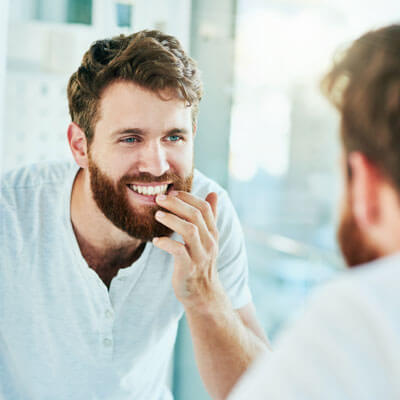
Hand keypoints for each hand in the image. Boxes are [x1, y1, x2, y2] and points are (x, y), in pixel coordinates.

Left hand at [153, 191, 225, 311]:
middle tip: (159, 198)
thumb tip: (213, 193)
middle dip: (176, 204)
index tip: (171, 192)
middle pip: (196, 215)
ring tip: (157, 214)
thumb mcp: (208, 238)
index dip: (188, 197)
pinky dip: (166, 243)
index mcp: (212, 233)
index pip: (204, 208)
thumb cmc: (200, 262)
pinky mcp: (189, 268)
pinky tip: (156, 240)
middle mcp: (209, 242)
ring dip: (172, 220)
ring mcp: (200, 255)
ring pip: (189, 230)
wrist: (203, 294)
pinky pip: (178, 251)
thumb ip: (210, 216)